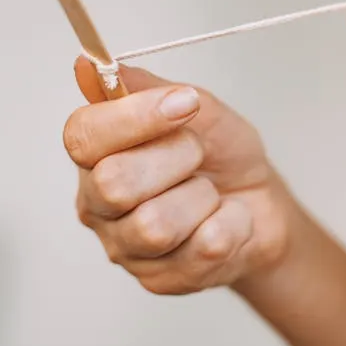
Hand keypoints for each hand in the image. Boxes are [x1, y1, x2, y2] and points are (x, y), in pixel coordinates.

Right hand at [63, 58, 289, 293]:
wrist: (263, 202)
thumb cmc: (221, 154)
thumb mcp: (195, 107)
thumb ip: (144, 87)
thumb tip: (87, 65)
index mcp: (96, 154)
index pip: (82, 136)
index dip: (134, 118)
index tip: (185, 104)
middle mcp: (98, 203)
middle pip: (113, 183)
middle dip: (177, 158)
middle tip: (198, 155)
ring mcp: (125, 247)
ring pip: (155, 225)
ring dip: (203, 198)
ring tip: (211, 193)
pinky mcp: (160, 281)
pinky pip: (203, 248)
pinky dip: (232, 224)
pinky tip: (226, 220)